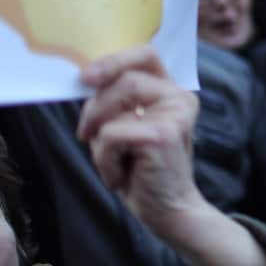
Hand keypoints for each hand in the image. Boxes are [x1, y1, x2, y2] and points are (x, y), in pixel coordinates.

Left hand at [77, 45, 202, 237]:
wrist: (168, 211)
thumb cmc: (142, 170)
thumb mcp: (128, 127)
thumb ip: (117, 101)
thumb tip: (86, 78)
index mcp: (172, 91)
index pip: (145, 54)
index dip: (113, 60)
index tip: (86, 77)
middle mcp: (180, 98)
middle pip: (124, 79)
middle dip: (95, 107)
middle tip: (85, 134)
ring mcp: (175, 114)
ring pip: (113, 105)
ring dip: (98, 137)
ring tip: (110, 160)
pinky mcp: (163, 134)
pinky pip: (111, 135)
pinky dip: (105, 160)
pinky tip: (120, 177)